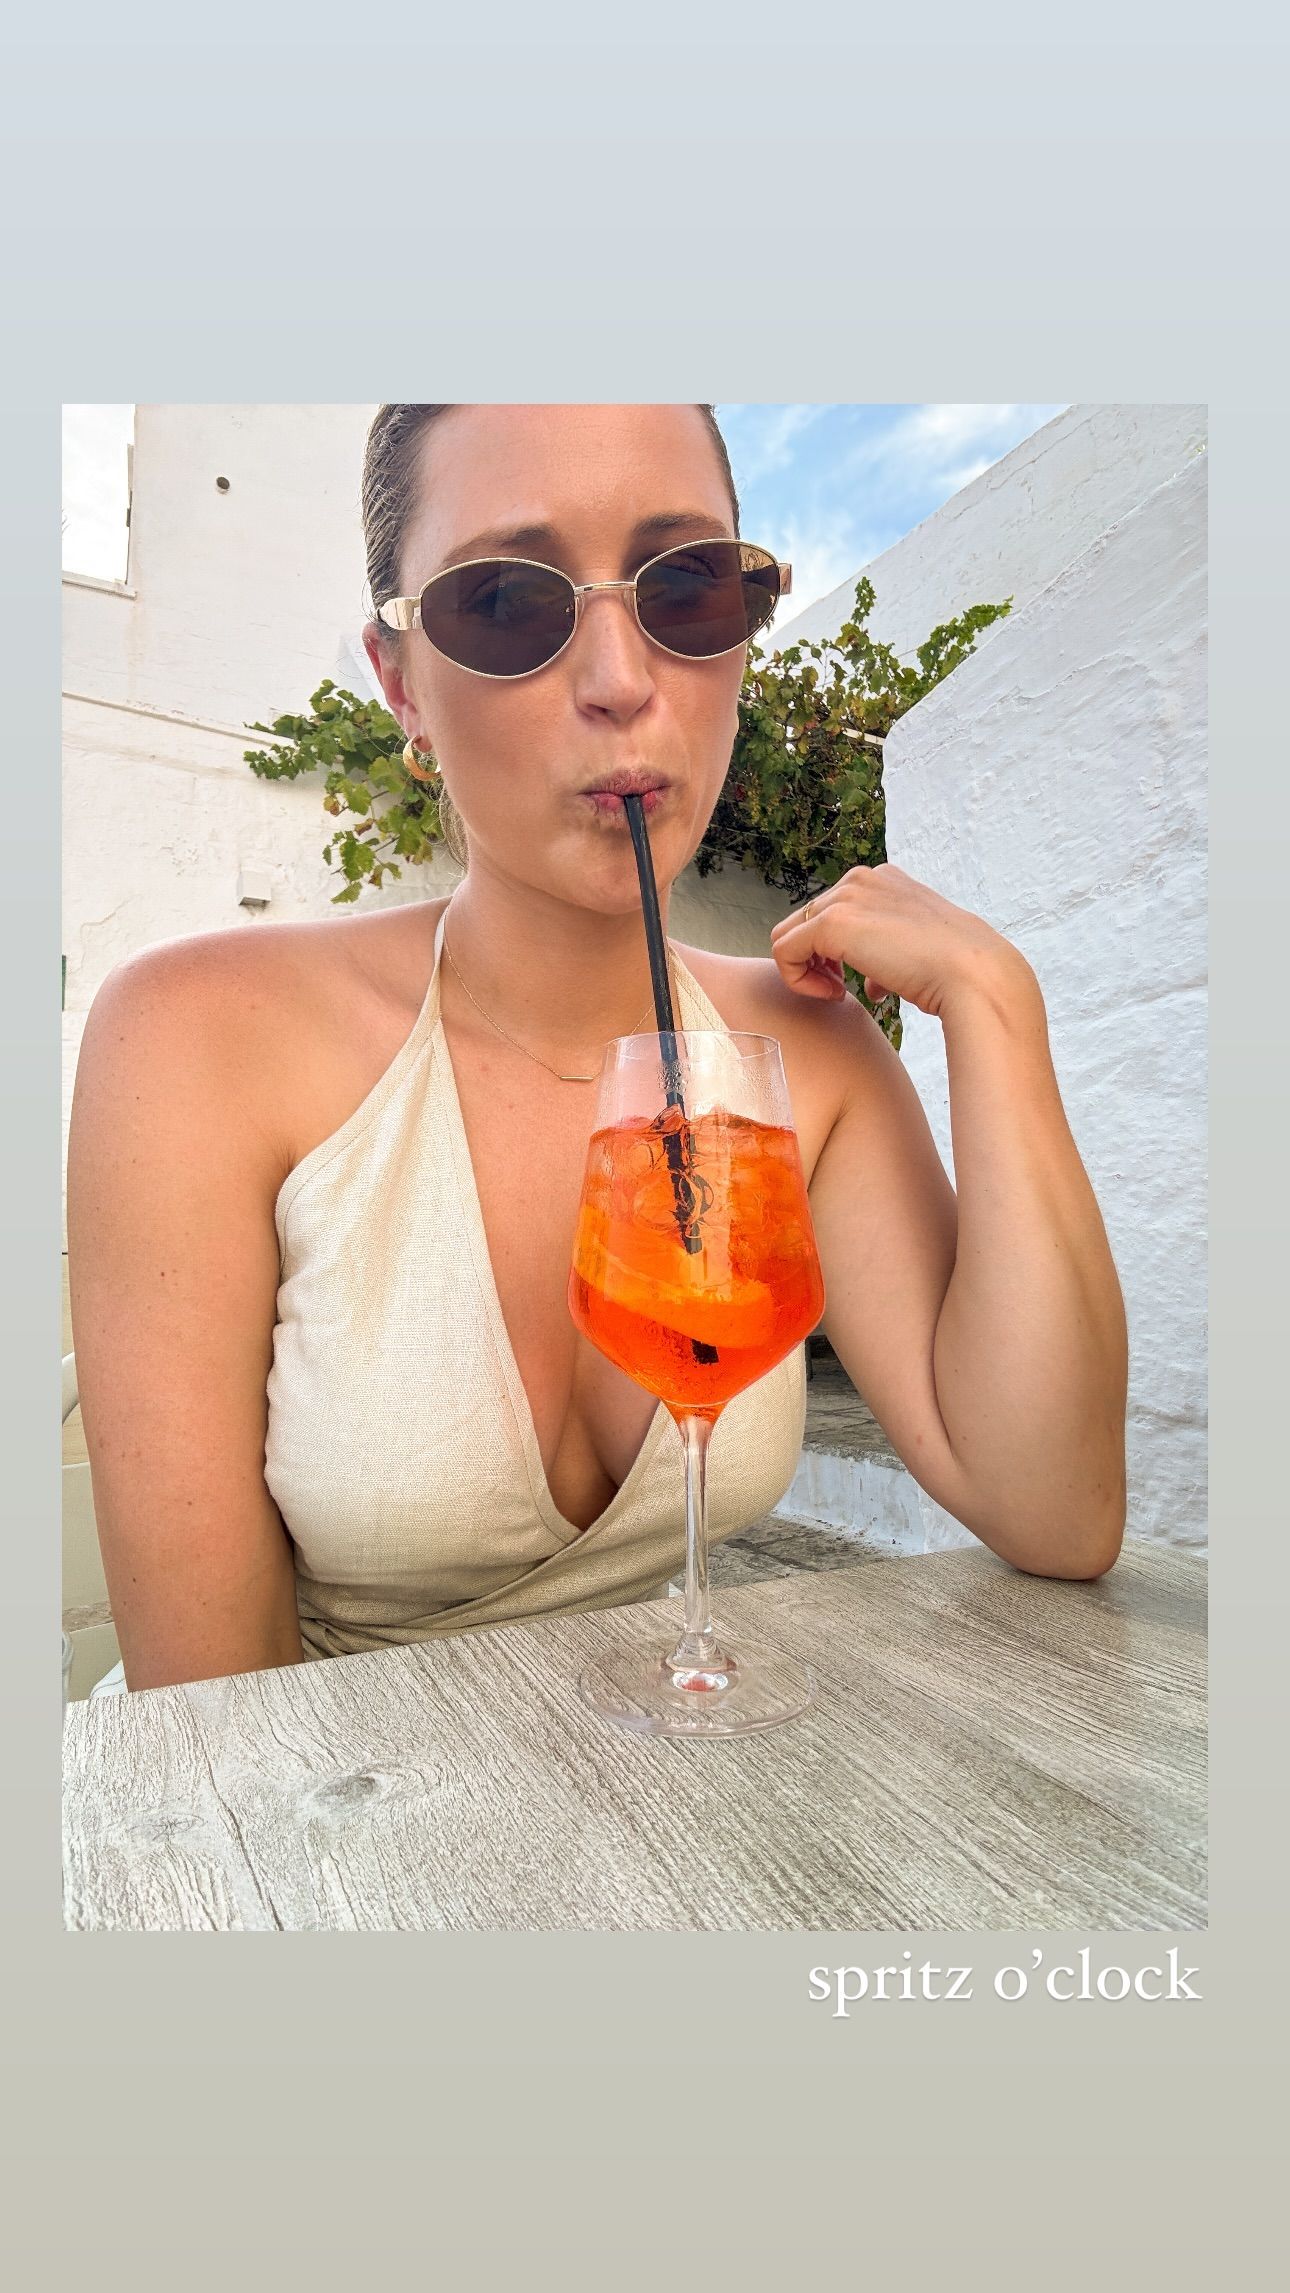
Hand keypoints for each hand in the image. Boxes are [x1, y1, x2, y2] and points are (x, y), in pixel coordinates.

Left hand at [769, 863, 1025, 1021]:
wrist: (973, 974)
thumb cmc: (954, 972)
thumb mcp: (916, 952)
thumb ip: (886, 956)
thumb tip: (872, 983)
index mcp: (884, 879)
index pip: (831, 911)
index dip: (834, 952)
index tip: (856, 981)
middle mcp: (862, 878)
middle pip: (805, 921)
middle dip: (817, 959)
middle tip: (842, 990)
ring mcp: (846, 896)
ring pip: (789, 935)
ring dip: (806, 970)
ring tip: (838, 993)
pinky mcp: (833, 922)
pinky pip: (785, 952)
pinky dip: (799, 981)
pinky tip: (835, 996)